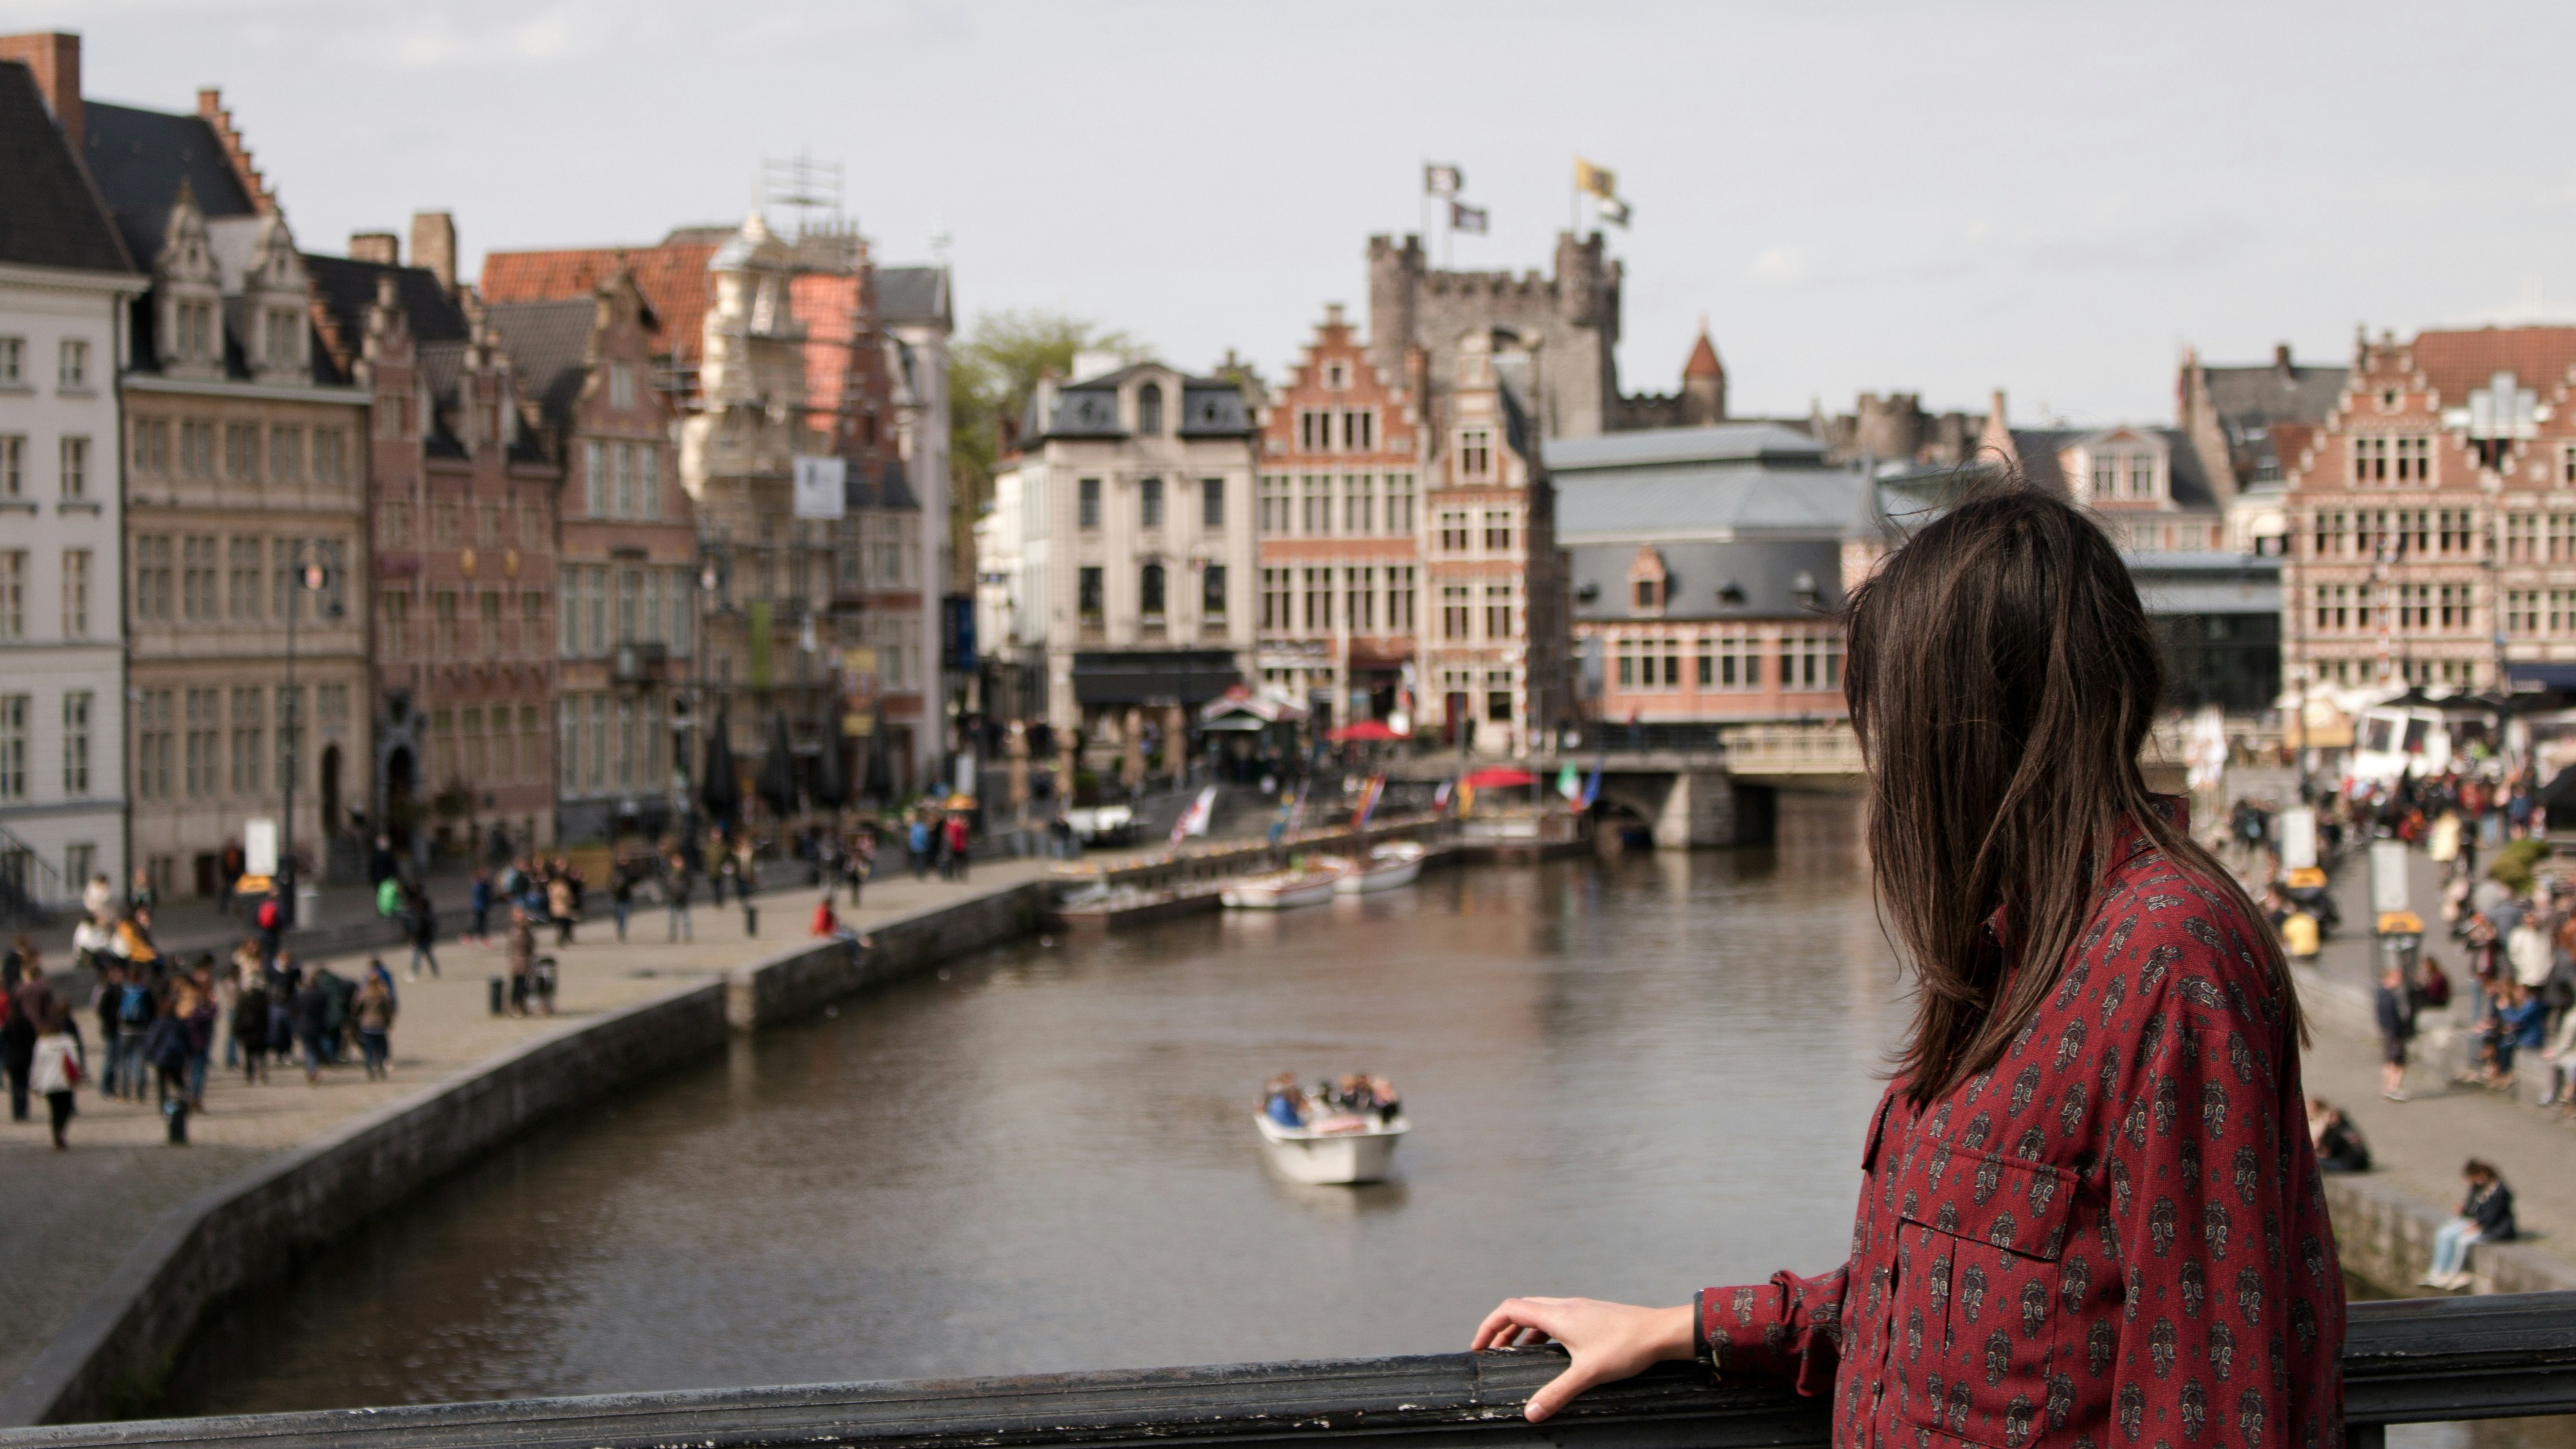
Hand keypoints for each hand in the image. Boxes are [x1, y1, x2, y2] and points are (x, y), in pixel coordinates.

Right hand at [1469, 1297, 1694, 1422]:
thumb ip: (1557, 1393)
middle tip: (1494, 1352)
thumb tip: (1531, 1412)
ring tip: (1518, 1353)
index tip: (1479, 1346)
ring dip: (1523, 1331)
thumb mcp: (1587, 1374)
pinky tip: (1551, 1352)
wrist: (1660, 1333)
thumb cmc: (1626, 1347)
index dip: (1489, 1326)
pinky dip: (1543, 1332)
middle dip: (1503, 1330)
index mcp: (1557, 1315)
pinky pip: (1557, 1318)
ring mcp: (1579, 1309)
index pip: (1510, 1310)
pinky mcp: (1591, 1316)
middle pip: (1522, 1309)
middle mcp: (1565, 1307)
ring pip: (1540, 1313)